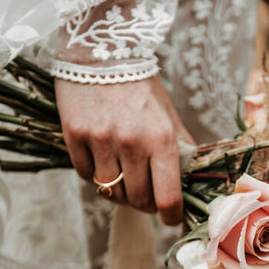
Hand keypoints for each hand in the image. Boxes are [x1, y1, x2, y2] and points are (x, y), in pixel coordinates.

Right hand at [55, 75, 194, 225]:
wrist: (102, 49)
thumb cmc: (141, 85)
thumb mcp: (168, 115)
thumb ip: (182, 149)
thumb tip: (194, 181)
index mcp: (162, 139)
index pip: (167, 198)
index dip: (171, 216)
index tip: (171, 218)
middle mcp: (132, 143)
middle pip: (138, 200)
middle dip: (145, 204)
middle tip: (146, 196)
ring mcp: (100, 140)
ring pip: (110, 191)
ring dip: (119, 192)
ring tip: (124, 178)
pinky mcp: (75, 135)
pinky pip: (85, 175)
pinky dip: (94, 175)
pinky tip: (101, 160)